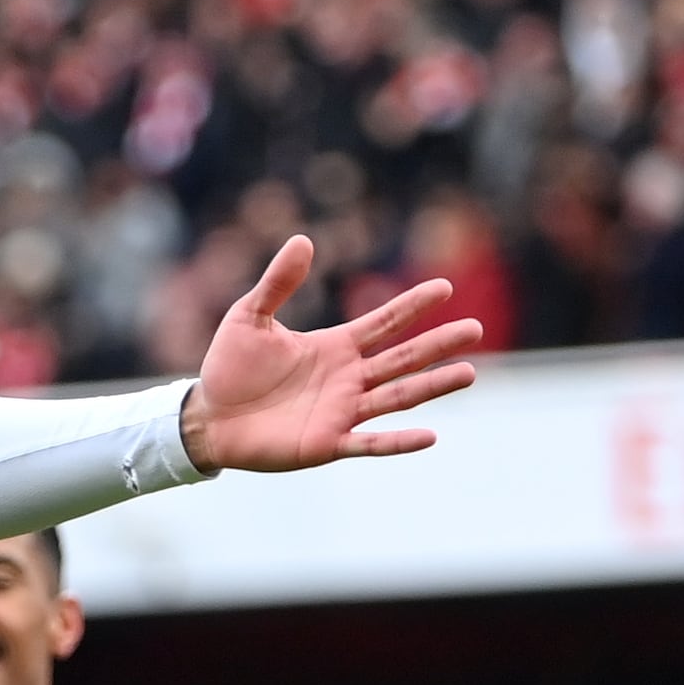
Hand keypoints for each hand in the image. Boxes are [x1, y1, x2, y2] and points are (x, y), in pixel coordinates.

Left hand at [181, 234, 485, 472]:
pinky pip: (370, 443)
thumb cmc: (229, 367)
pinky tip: (430, 436)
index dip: (411, 306)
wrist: (208, 418)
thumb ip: (277, 283)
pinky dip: (399, 441)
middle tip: (474, 328)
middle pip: (402, 358)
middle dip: (437, 344)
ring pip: (397, 397)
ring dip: (432, 386)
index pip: (383, 322)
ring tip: (468, 372)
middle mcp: (347, 378)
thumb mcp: (249, 317)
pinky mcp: (328, 444)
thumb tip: (302, 240)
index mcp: (335, 346)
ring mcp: (342, 412)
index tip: (443, 287)